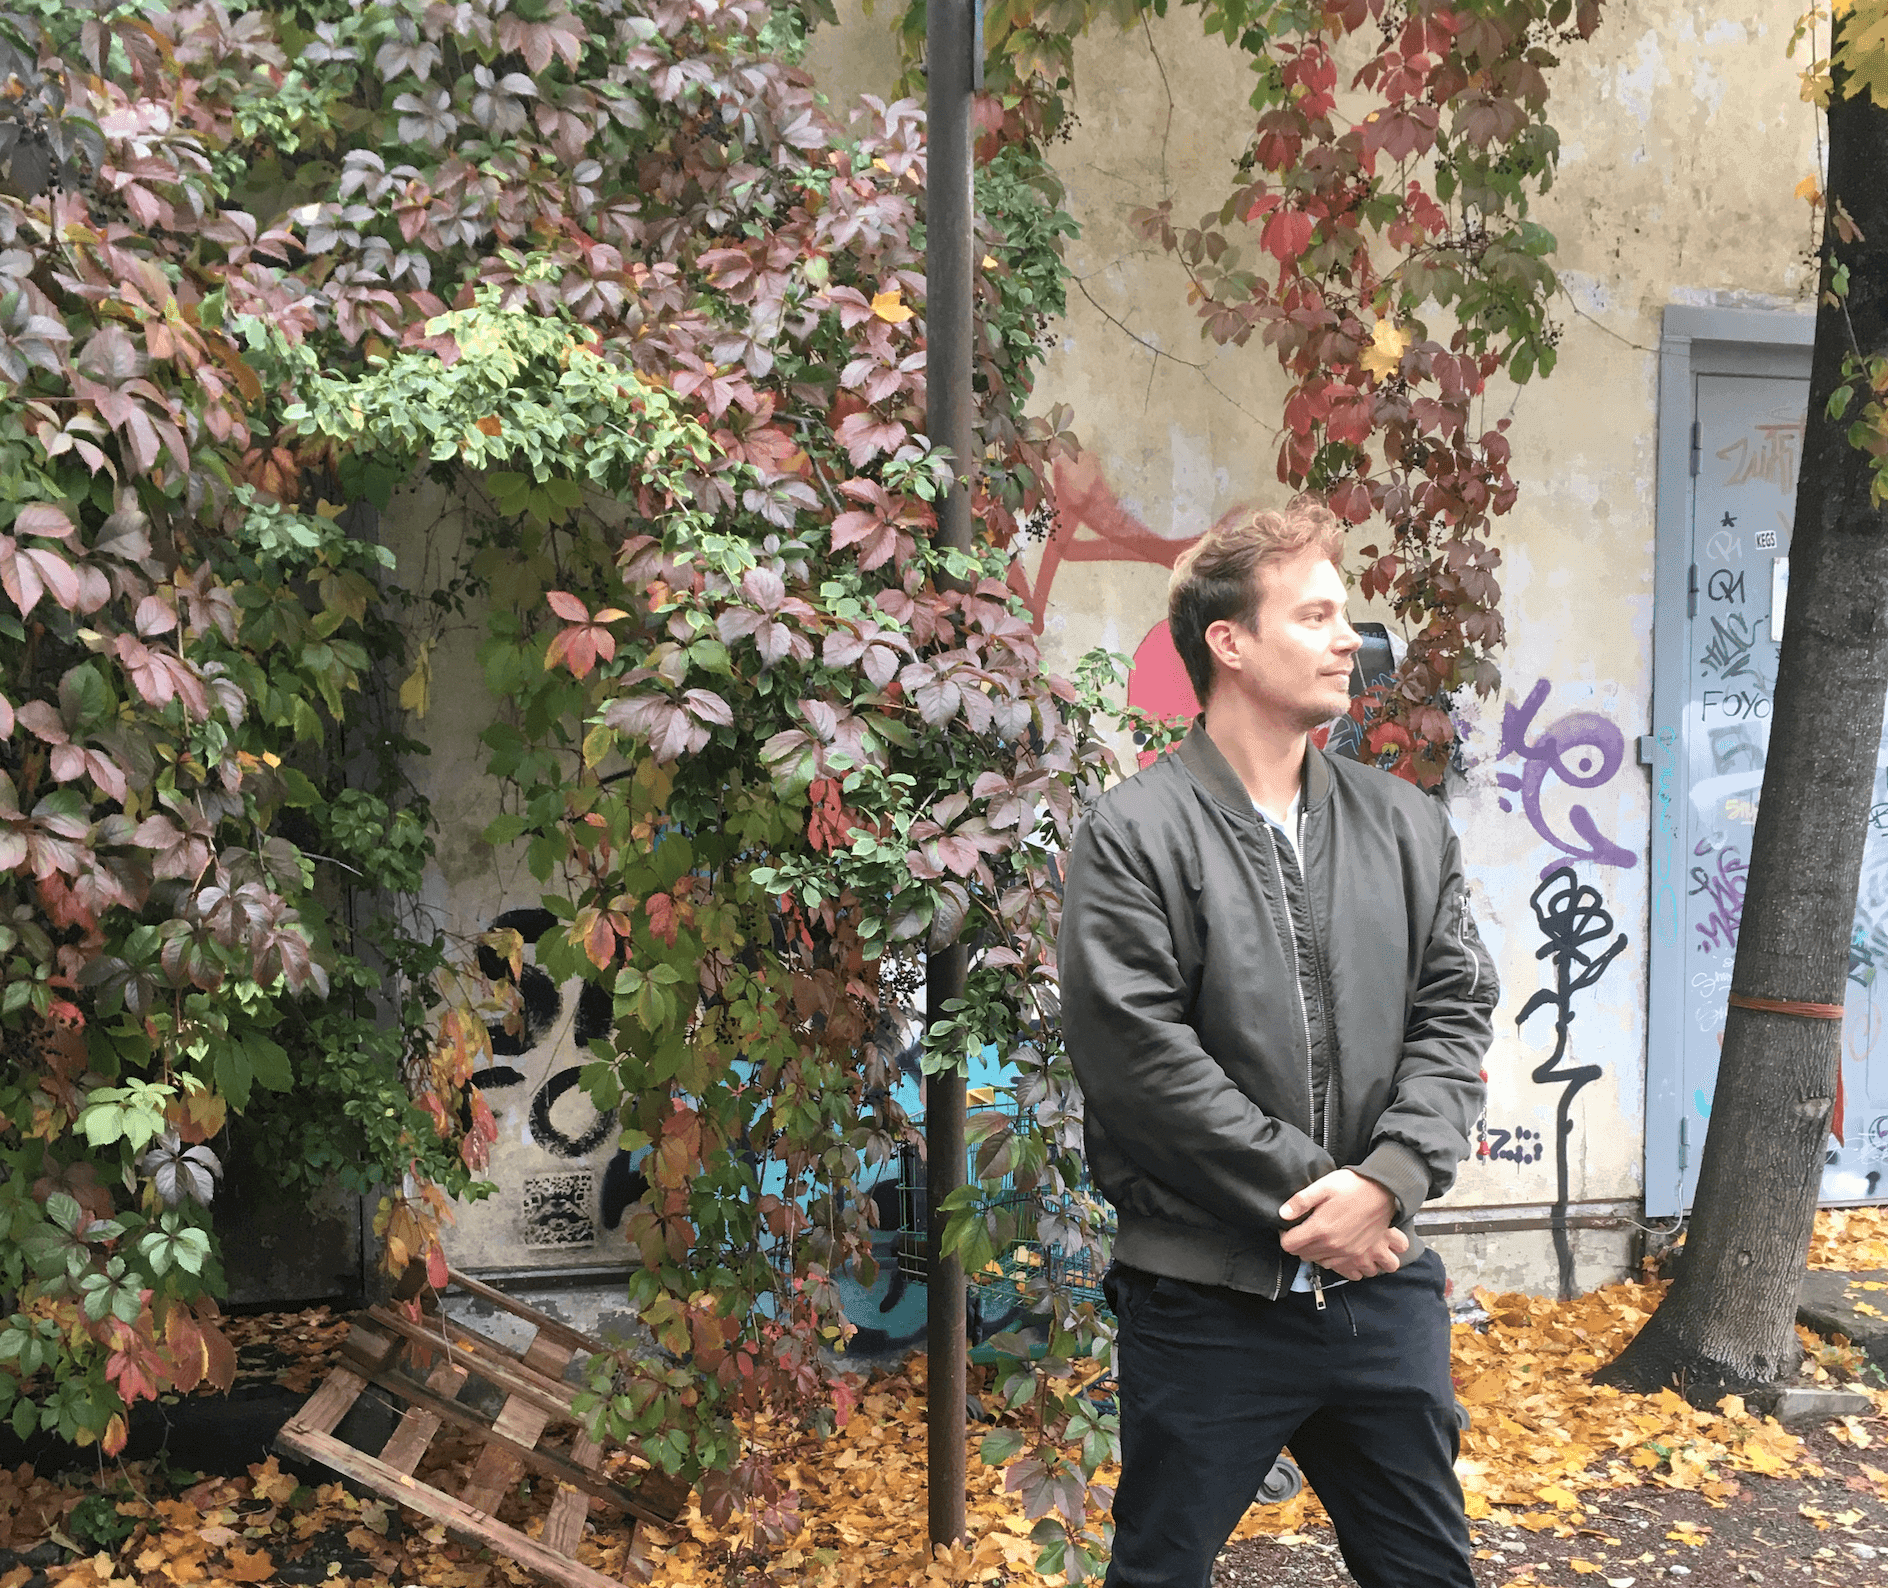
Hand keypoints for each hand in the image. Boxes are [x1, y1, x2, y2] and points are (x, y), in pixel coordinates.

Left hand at [1279, 1169, 1407, 1280]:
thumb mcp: (1323, 1186)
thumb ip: (1301, 1201)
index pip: (1289, 1245)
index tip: (1290, 1226)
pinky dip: (1342, 1266)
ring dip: (1318, 1256)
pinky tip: (1340, 1252)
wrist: (1384, 1190)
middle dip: (1300, 1244)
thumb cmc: (1353, 1186)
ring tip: (1321, 1241)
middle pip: (1304, 1256)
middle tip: (1305, 1230)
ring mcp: (1350, 1254)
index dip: (1285, 1235)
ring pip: (1323, 1265)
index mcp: (1320, 1229)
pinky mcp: (1364, 1256)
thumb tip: (1283, 1214)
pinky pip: (1349, 1272)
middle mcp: (1334, 1247)